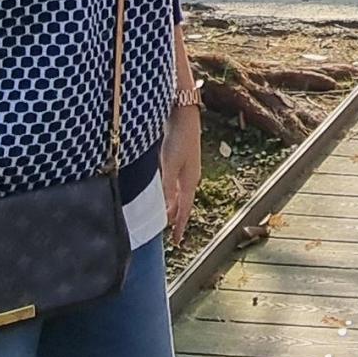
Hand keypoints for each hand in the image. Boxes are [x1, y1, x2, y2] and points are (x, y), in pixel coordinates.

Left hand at [162, 98, 202, 246]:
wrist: (185, 114)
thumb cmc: (178, 138)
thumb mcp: (169, 164)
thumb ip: (167, 186)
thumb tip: (166, 208)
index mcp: (190, 180)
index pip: (184, 209)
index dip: (180, 226)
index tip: (177, 241)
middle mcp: (190, 177)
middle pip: (183, 203)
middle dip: (177, 219)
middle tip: (172, 234)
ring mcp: (187, 168)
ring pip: (180, 194)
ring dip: (174, 207)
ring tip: (167, 218)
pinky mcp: (181, 160)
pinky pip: (177, 184)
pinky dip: (172, 194)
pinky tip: (167, 193)